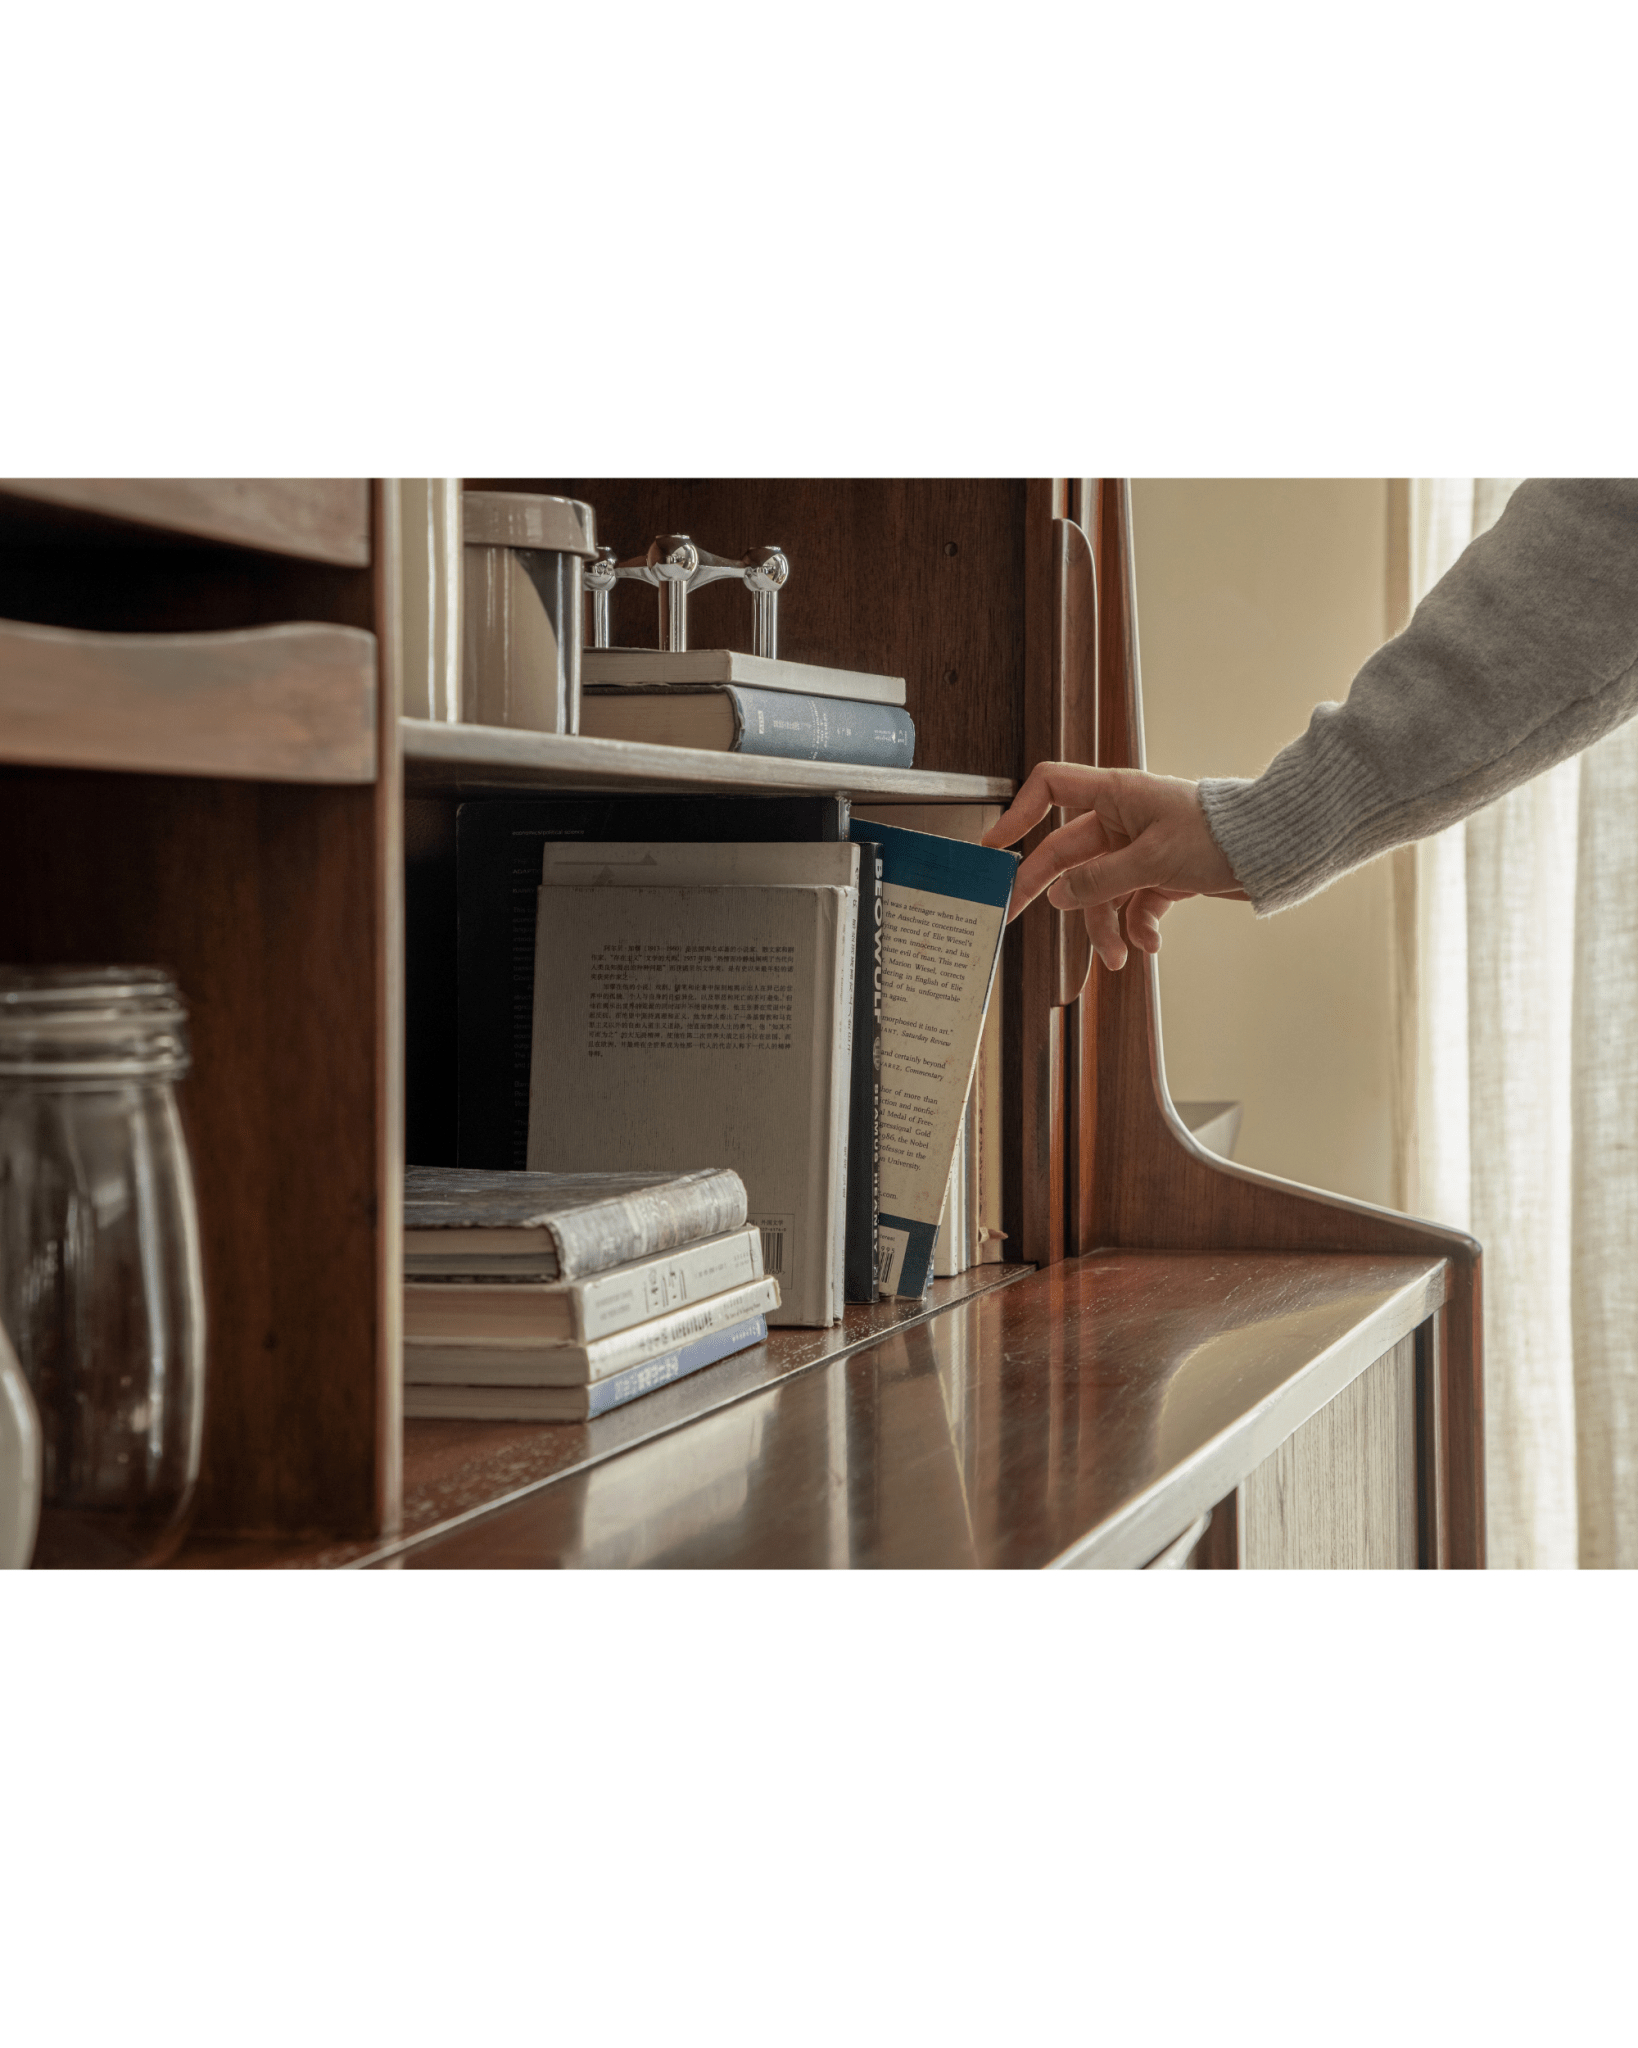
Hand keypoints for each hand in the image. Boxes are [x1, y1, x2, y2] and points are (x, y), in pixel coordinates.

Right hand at [981, 761, 1246, 971]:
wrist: (1273, 850)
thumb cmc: (1221, 834)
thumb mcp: (1153, 860)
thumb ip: (1100, 880)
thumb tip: (1060, 896)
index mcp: (1115, 795)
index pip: (1049, 789)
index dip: (1018, 814)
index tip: (994, 847)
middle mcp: (1122, 819)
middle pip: (1065, 853)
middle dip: (1045, 888)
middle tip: (1015, 914)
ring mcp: (1139, 849)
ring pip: (1099, 890)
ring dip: (1104, 926)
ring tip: (1117, 955)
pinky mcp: (1161, 875)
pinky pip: (1132, 905)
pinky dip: (1137, 927)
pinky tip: (1148, 943)